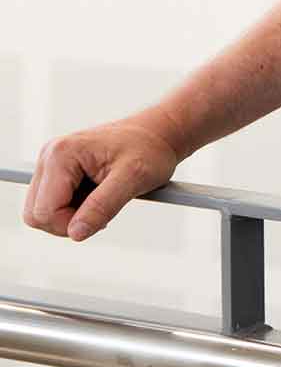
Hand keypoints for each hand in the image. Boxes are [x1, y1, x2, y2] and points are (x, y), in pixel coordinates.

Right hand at [22, 120, 179, 241]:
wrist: (158, 133)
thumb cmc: (150, 149)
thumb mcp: (134, 178)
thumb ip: (103, 206)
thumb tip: (75, 233)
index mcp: (61, 154)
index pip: (44, 212)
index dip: (71, 225)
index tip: (103, 218)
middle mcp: (49, 155)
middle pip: (36, 214)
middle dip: (68, 223)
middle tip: (104, 209)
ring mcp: (50, 163)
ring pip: (41, 212)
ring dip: (71, 216)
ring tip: (102, 198)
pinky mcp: (57, 171)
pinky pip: (52, 204)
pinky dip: (73, 208)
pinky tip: (97, 194)